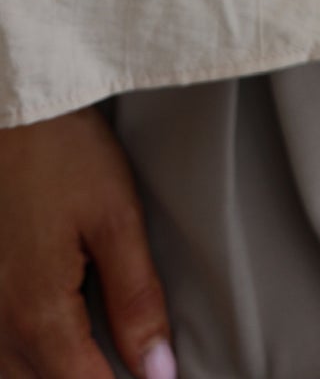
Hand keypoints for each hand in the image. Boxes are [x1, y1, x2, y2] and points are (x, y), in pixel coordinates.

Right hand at [0, 104, 175, 378]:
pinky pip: (0, 353)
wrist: (9, 111)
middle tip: (137, 362)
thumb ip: (136, 300)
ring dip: (58, 370)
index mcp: (36, 315)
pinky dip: (29, 358)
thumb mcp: (115, 217)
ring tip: (99, 350)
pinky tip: (59, 339)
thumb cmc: (61, 152)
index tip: (160, 376)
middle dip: (91, 378)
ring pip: (16, 376)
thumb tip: (159, 372)